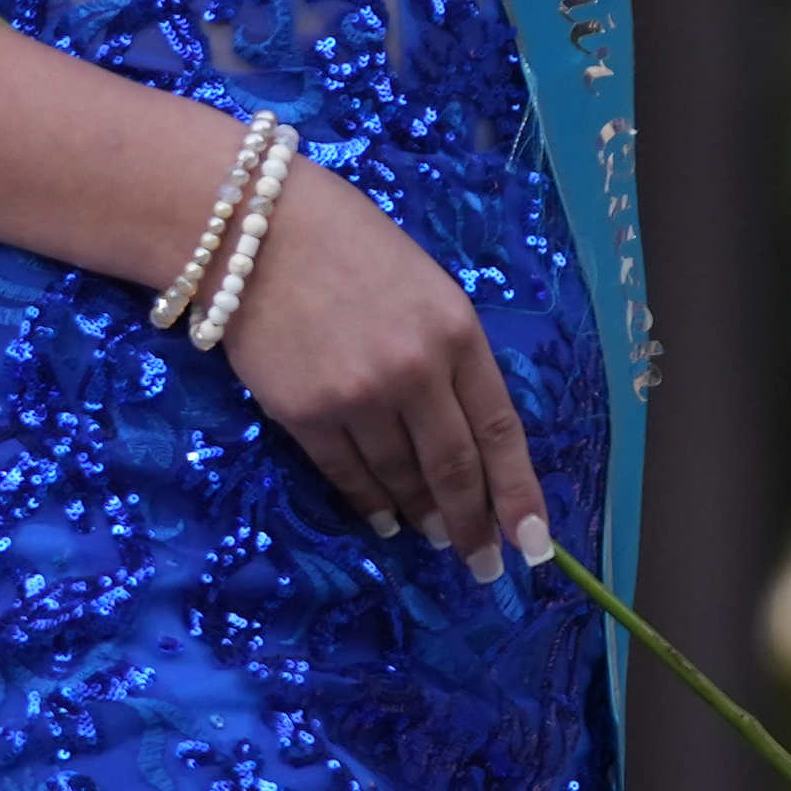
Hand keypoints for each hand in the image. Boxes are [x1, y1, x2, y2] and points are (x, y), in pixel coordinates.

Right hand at [214, 157, 547, 584]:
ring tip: (434, 536)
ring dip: (421, 515)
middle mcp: (415, 371)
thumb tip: (466, 430)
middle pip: (455, 470)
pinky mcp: (305, 414)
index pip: (501, 431)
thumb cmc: (348, 244)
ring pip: (402, 478)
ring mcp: (359, 396)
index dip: (519, 495)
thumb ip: (448, 354)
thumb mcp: (424, 287)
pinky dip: (370, 503)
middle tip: (482, 564)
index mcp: (457, 331)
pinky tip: (384, 520)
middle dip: (473, 526)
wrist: (255, 226)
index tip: (535, 544)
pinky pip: (348, 475)